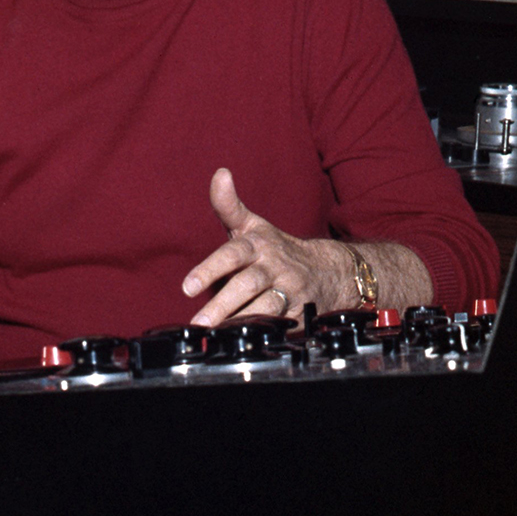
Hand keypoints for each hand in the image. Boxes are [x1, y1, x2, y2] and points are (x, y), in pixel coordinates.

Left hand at [181, 168, 351, 326]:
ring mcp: (289, 290)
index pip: (232, 254)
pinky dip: (261, 332)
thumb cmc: (277, 249)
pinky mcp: (300, 313)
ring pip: (264, 307)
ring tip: (213, 334)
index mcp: (258, 244)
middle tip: (198, 321)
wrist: (329, 271)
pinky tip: (241, 341)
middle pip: (247, 285)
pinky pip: (279, 325)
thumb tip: (220, 174)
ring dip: (238, 321)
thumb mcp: (252, 225)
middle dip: (222, 304)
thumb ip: (229, 205)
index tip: (188, 287)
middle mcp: (274, 267)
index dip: (210, 269)